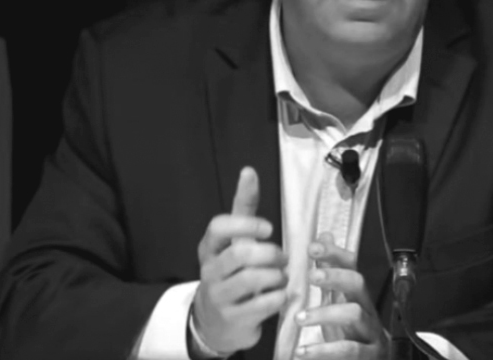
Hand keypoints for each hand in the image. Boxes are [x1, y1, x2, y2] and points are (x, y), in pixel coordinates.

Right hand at [192, 167, 287, 354]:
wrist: (216, 322)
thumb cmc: (231, 270)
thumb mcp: (234, 240)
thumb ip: (244, 207)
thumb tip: (249, 170)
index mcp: (210, 247)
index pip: (218, 227)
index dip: (246, 224)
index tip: (269, 228)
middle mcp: (210, 270)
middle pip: (240, 254)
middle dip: (270, 253)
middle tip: (282, 257)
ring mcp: (219, 297)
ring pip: (253, 279)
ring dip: (277, 275)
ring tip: (282, 276)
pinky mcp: (233, 319)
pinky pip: (262, 304)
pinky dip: (278, 297)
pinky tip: (280, 294)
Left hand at [295, 232, 388, 358]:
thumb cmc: (351, 329)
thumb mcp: (337, 298)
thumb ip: (329, 270)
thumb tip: (324, 235)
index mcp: (356, 292)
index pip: (350, 264)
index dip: (334, 253)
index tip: (313, 247)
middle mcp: (366, 307)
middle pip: (357, 283)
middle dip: (335, 276)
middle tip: (312, 276)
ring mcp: (370, 331)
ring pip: (353, 314)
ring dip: (324, 314)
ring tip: (299, 318)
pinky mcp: (369, 354)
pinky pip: (349, 350)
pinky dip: (324, 351)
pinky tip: (303, 351)